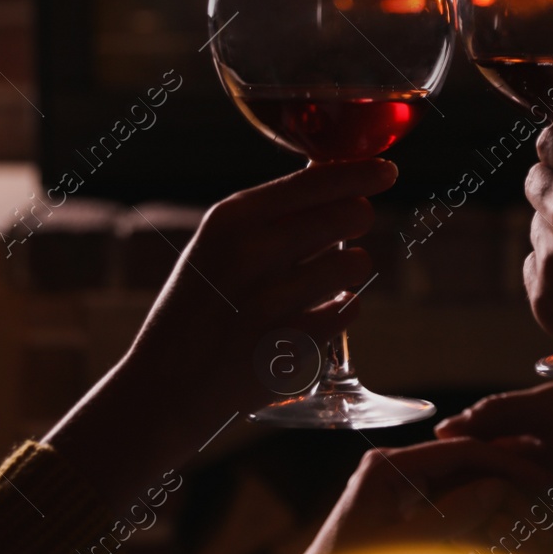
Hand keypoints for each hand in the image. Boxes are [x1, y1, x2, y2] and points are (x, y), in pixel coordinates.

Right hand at [45, 159, 396, 511]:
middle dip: (359, 219)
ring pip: (357, 262)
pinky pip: (350, 310)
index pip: (317, 179)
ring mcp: (274, 301)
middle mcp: (252, 252)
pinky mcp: (294, 345)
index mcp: (232, 219)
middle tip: (345, 232)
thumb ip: (272, 216)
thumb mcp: (217, 244)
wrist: (166, 383)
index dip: (363, 171)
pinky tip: (313, 315)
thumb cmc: (199, 305)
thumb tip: (342, 187)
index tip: (386, 170)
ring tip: (323, 281)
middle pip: (352, 214)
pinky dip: (341, 311)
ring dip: (351, 270)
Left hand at [286, 437, 552, 553]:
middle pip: (463, 462)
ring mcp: (400, 489)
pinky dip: (479, 513)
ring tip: (538, 502)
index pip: (459, 452)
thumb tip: (498, 488)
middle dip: (506, 472)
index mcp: (388, 465)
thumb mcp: (402, 548)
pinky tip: (509, 522)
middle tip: (549, 482)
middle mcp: (395, 468)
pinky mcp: (405, 512)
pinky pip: (450, 505)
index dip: (503, 462)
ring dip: (497, 494)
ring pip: (461, 483)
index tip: (539, 476)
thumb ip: (452, 515)